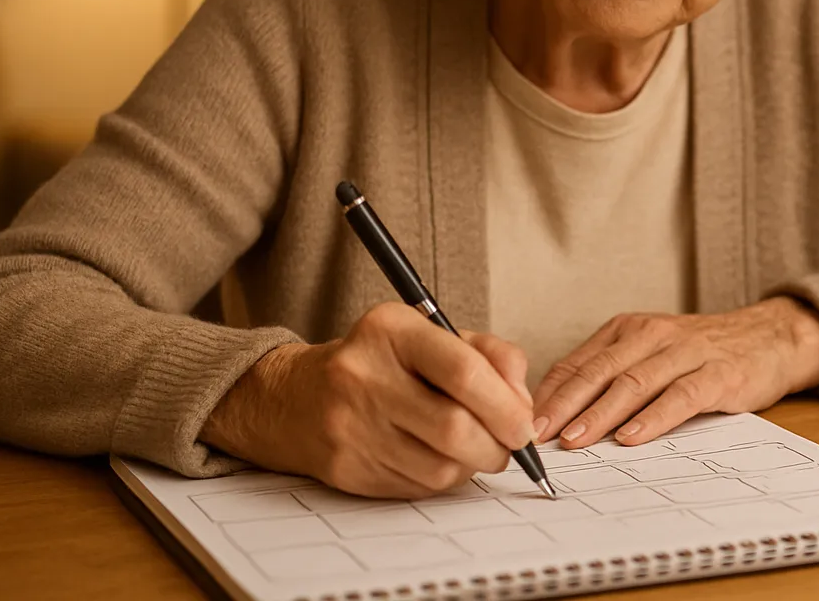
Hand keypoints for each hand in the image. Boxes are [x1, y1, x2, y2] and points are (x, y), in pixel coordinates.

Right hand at [201, 302, 533, 498]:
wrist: (295, 397)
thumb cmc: (381, 362)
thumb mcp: (431, 335)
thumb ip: (490, 356)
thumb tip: (524, 403)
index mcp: (389, 331)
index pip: (462, 370)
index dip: (505, 404)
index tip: (524, 423)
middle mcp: (363, 376)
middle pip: (455, 428)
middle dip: (498, 445)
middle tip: (511, 444)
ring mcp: (351, 427)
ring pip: (441, 467)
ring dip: (474, 465)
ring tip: (475, 448)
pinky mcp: (347, 469)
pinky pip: (418, 487)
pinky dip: (444, 478)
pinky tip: (439, 458)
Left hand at [530, 296, 818, 448]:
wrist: (768, 337)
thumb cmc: (701, 353)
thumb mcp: (650, 353)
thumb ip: (611, 376)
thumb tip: (559, 416)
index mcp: (627, 330)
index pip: (577, 363)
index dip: (548, 395)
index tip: (522, 423)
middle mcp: (652, 334)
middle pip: (597, 372)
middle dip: (563, 406)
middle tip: (536, 435)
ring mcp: (685, 352)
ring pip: (633, 383)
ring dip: (600, 414)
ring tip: (575, 440)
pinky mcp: (717, 374)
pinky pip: (679, 397)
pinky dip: (653, 418)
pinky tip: (632, 437)